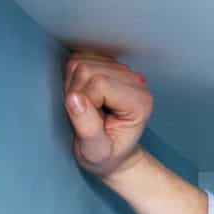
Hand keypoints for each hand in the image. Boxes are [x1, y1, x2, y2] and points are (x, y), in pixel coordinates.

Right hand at [63, 50, 153, 180]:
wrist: (113, 153)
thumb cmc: (106, 155)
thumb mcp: (95, 152)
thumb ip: (88, 128)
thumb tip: (74, 98)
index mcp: (140, 102)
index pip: (98, 83)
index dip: (83, 101)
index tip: (88, 121)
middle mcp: (136, 82)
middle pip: (88, 69)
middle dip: (76, 91)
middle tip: (84, 115)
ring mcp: (123, 71)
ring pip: (81, 61)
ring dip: (74, 85)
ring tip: (86, 107)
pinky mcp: (109, 65)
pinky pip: (80, 58)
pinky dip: (74, 76)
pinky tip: (84, 94)